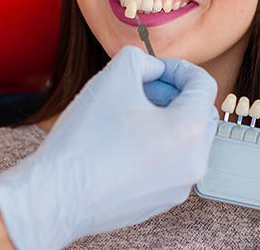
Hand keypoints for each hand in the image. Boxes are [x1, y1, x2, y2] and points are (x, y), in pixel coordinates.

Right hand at [0, 46, 217, 248]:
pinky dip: (157, 143)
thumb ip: (143, 59)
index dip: (179, 67)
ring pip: (185, 138)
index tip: (155, 68)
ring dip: (165, 117)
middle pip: (198, 111)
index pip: (203, 84)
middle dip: (173, 93)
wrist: (56, 196)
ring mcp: (179, 186)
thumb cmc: (86, 138)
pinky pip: (171, 162)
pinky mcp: (161, 201)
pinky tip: (124, 141)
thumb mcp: (116, 74)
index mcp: (191, 130)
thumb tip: (154, 69)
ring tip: (130, 114)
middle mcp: (194, 163)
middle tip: (142, 89)